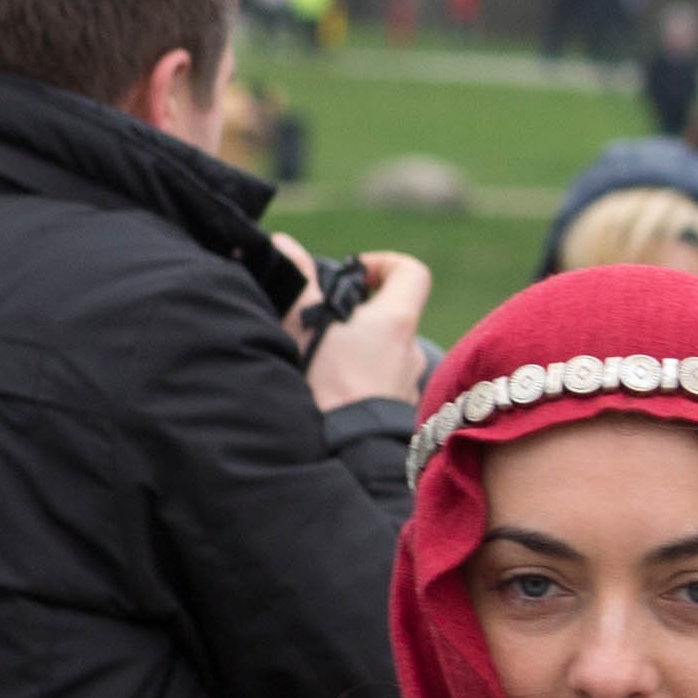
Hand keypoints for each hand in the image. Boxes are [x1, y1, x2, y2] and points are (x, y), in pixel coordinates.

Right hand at [295, 249, 433, 410]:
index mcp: (397, 320)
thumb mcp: (306, 326)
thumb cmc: (330, 384)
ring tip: (317, 356)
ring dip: (355, 346)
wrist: (349, 452)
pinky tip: (328, 386)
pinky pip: (379, 380)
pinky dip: (358, 376)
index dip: (383, 265)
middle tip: (321, 320)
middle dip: (356, 311)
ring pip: (383, 349)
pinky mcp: (396, 409)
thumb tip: (284, 245)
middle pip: (391, 313)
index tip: (352, 276)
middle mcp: (411, 349)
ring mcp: (407, 381)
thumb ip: (298, 282)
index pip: (412, 273)